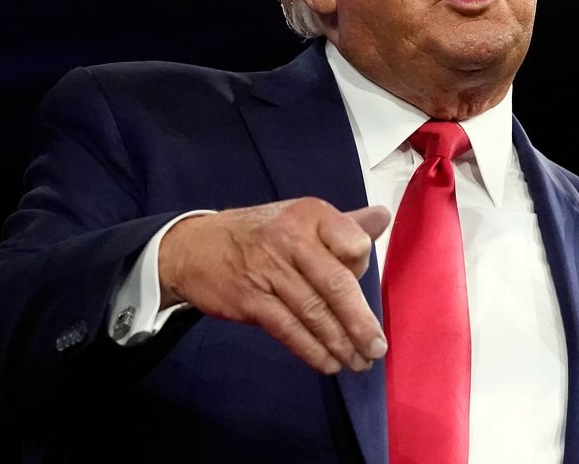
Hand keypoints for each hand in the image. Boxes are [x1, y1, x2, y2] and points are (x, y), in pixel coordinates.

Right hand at [158, 198, 390, 374]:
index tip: (364, 286)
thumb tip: (383, 217)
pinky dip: (312, 350)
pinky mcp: (250, 299)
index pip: (354, 242)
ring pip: (314, 312)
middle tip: (377, 348)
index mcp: (311, 214)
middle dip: (360, 321)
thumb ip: (345, 224)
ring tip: (359, 363)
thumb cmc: (261, 234)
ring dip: (341, 343)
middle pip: (336, 284)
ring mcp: (269, 270)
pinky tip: (328, 363)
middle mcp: (292, 238)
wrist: (194, 247)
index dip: (363, 267)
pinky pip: (289, 329)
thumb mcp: (302, 218)